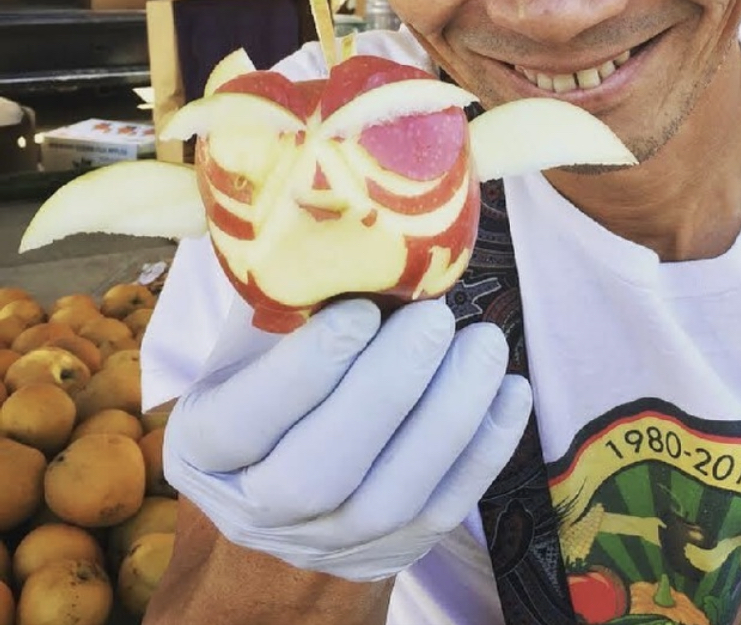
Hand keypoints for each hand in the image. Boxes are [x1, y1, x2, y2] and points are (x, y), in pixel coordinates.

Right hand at [163, 297, 531, 581]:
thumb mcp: (256, 334)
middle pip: (321, 469)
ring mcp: (332, 538)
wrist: (290, 472)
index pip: (248, 420)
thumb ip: (287, 294)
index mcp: (207, 445)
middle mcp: (259, 507)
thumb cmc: (277, 374)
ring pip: (392, 497)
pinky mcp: (398, 545)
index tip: (359, 311)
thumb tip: (346, 218)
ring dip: (448, 416)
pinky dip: (486, 449)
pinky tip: (511, 388)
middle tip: (435, 318)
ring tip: (483, 342)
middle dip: (388, 389)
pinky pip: (447, 508)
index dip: (305, 370)